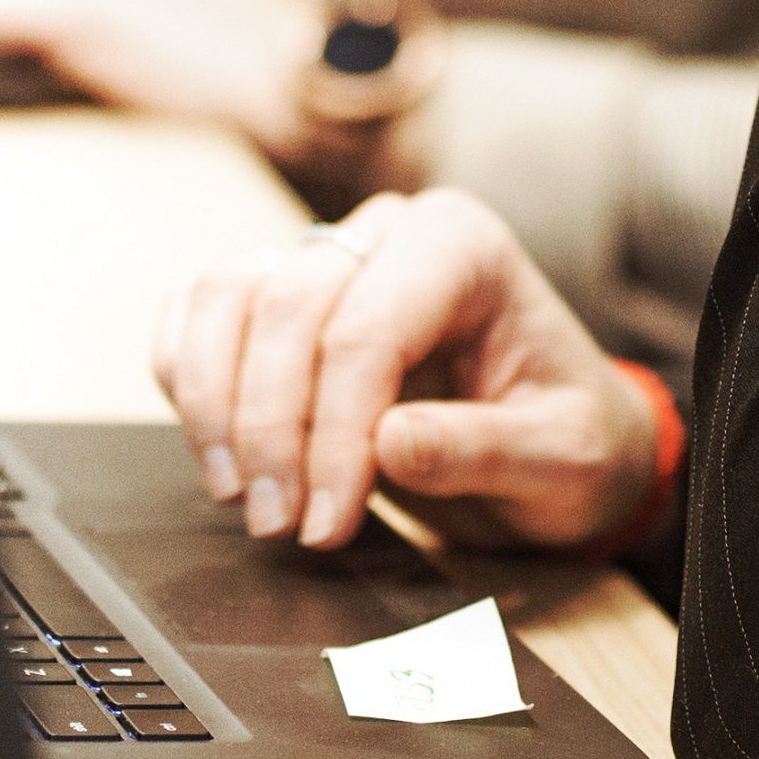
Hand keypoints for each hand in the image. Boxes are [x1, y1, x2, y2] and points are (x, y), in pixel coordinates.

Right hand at [152, 189, 652, 552]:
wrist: (560, 440)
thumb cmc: (570, 438)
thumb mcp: (562, 459)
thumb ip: (484, 450)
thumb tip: (388, 444)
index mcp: (464, 246)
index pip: (366, 327)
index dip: (331, 432)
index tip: (328, 521)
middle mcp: (390, 233)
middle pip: (284, 306)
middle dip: (269, 428)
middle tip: (281, 525)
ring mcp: (328, 255)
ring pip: (225, 296)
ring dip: (215, 405)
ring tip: (243, 496)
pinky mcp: (283, 295)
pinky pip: (200, 312)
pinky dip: (189, 379)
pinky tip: (216, 450)